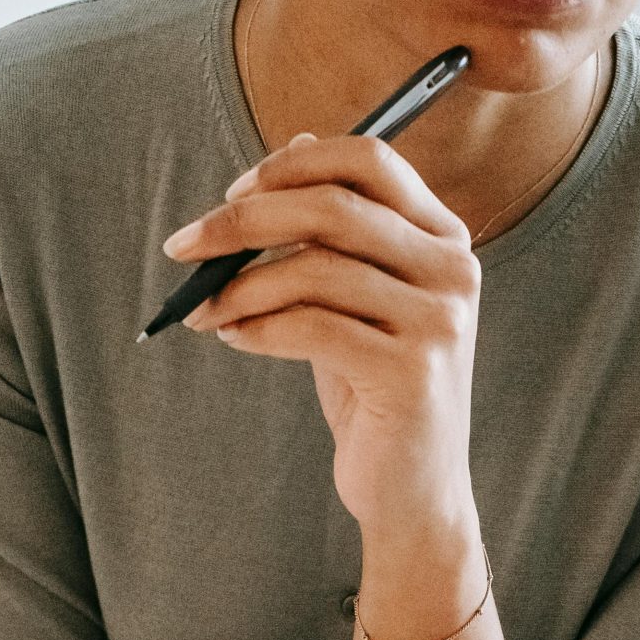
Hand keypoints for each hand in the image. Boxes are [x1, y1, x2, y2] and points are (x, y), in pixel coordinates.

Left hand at [164, 134, 482, 559]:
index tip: (233, 192)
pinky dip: (258, 329)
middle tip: (186, 245)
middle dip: (244, 221)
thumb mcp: (356, 301)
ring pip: (314, 269)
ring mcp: (438, 322)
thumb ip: (335, 233)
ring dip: (240, 286)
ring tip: (204, 310)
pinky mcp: (412, 373)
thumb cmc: (377, 394)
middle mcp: (452, 271)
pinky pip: (312, 328)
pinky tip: (233, 338)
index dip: (293, 165)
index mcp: (444, 238)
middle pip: (333, 207)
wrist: (414, 492)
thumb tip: (292, 146)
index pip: (370, 160)